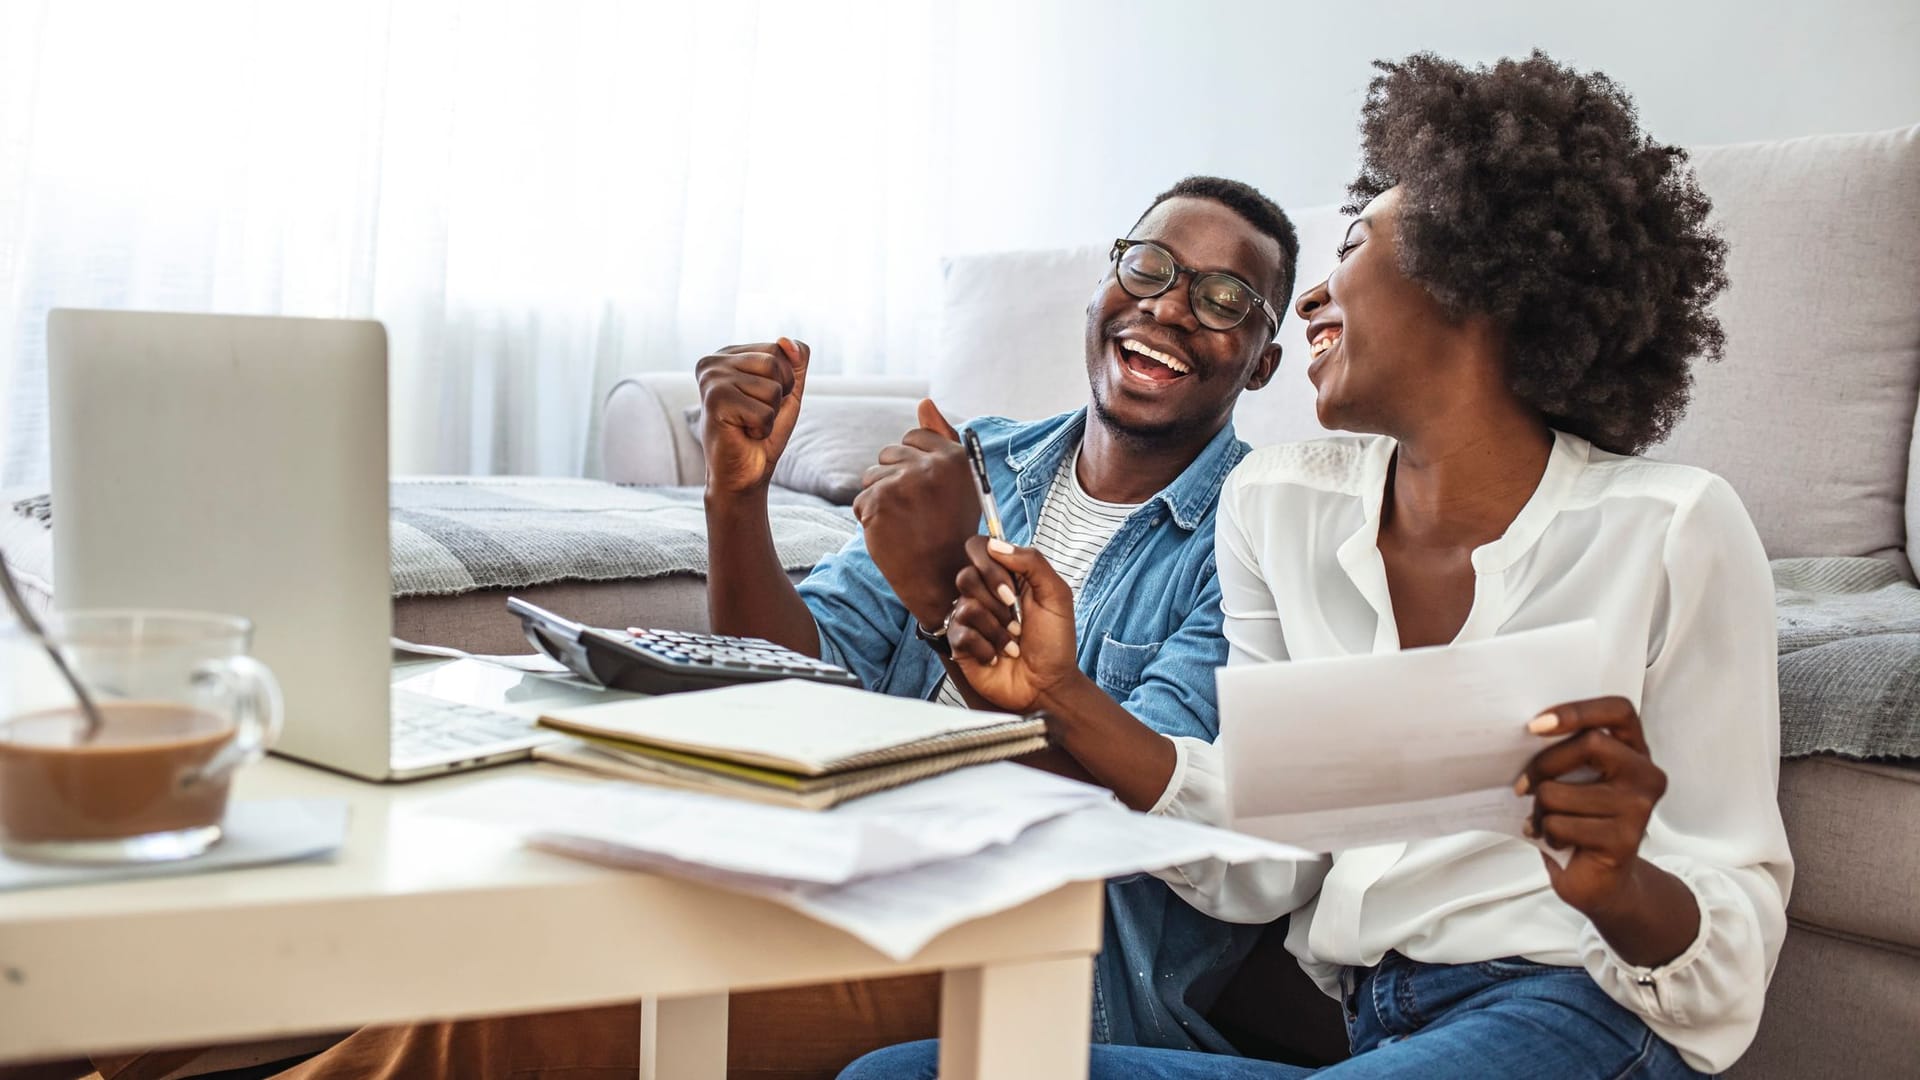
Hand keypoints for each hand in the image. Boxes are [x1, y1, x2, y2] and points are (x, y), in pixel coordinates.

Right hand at [695, 338, 808, 495]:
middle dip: (779, 396)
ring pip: (772, 388)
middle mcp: (713, 361)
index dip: (784, 381)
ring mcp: (711, 379)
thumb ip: (795, 361)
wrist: (743, 473)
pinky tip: (742, 434)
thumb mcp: (788, 391)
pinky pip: (765, 411)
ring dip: (770, 414)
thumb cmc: (763, 431)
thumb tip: (786, 341)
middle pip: (776, 362)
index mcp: (728, 354)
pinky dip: (762, 429)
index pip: (779, 349)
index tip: (761, 400)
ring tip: (748, 424)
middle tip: (756, 414)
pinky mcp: (714, 401)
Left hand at [850, 399, 981, 626]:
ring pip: (871, 477)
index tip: (923, 490)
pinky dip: (870, 520)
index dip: (912, 463)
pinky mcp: (879, 503)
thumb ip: (942, 438)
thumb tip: (924, 401)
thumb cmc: (950, 530)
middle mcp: (931, 466)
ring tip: (903, 523)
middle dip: (893, 479)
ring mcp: (903, 483)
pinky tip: (892, 535)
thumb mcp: (958, 482)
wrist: (942, 580)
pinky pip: (861, 501)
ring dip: (880, 499)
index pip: (914, 437)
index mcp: (954, 457)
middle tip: (914, 512)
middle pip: (889, 454)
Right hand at [946, 537, 1076, 712]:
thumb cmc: (1055, 642)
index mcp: (1006, 577)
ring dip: (996, 629)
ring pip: (965, 606)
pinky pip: (960, 633)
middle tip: (1017, 621)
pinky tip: (998, 656)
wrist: (1048, 685)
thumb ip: (1032, 562)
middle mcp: (984, 594)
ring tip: (1012, 643)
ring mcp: (970, 619)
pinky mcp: (960, 644)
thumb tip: (995, 545)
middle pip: (966, 576)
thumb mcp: (1056, 595)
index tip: (1011, 589)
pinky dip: (986, 647)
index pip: (979, 549)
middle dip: (996, 603)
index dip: (990, 565)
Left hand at [1517, 696, 1667, 917]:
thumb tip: (1522, 734)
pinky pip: (1562, 825)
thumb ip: (1567, 753)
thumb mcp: (1576, 779)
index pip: (1619, 711)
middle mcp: (1646, 775)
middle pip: (1589, 744)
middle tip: (1522, 785)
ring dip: (1540, 809)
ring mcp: (1639, 808)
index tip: (1536, 725)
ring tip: (1545, 820)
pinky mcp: (1624, 840)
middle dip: (1543, 764)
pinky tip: (1556, 841)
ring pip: (1561, 791)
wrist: (1602, 881)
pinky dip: (1547, 833)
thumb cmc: (1581, 820)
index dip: (1578, 710)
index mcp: (1634, 751)